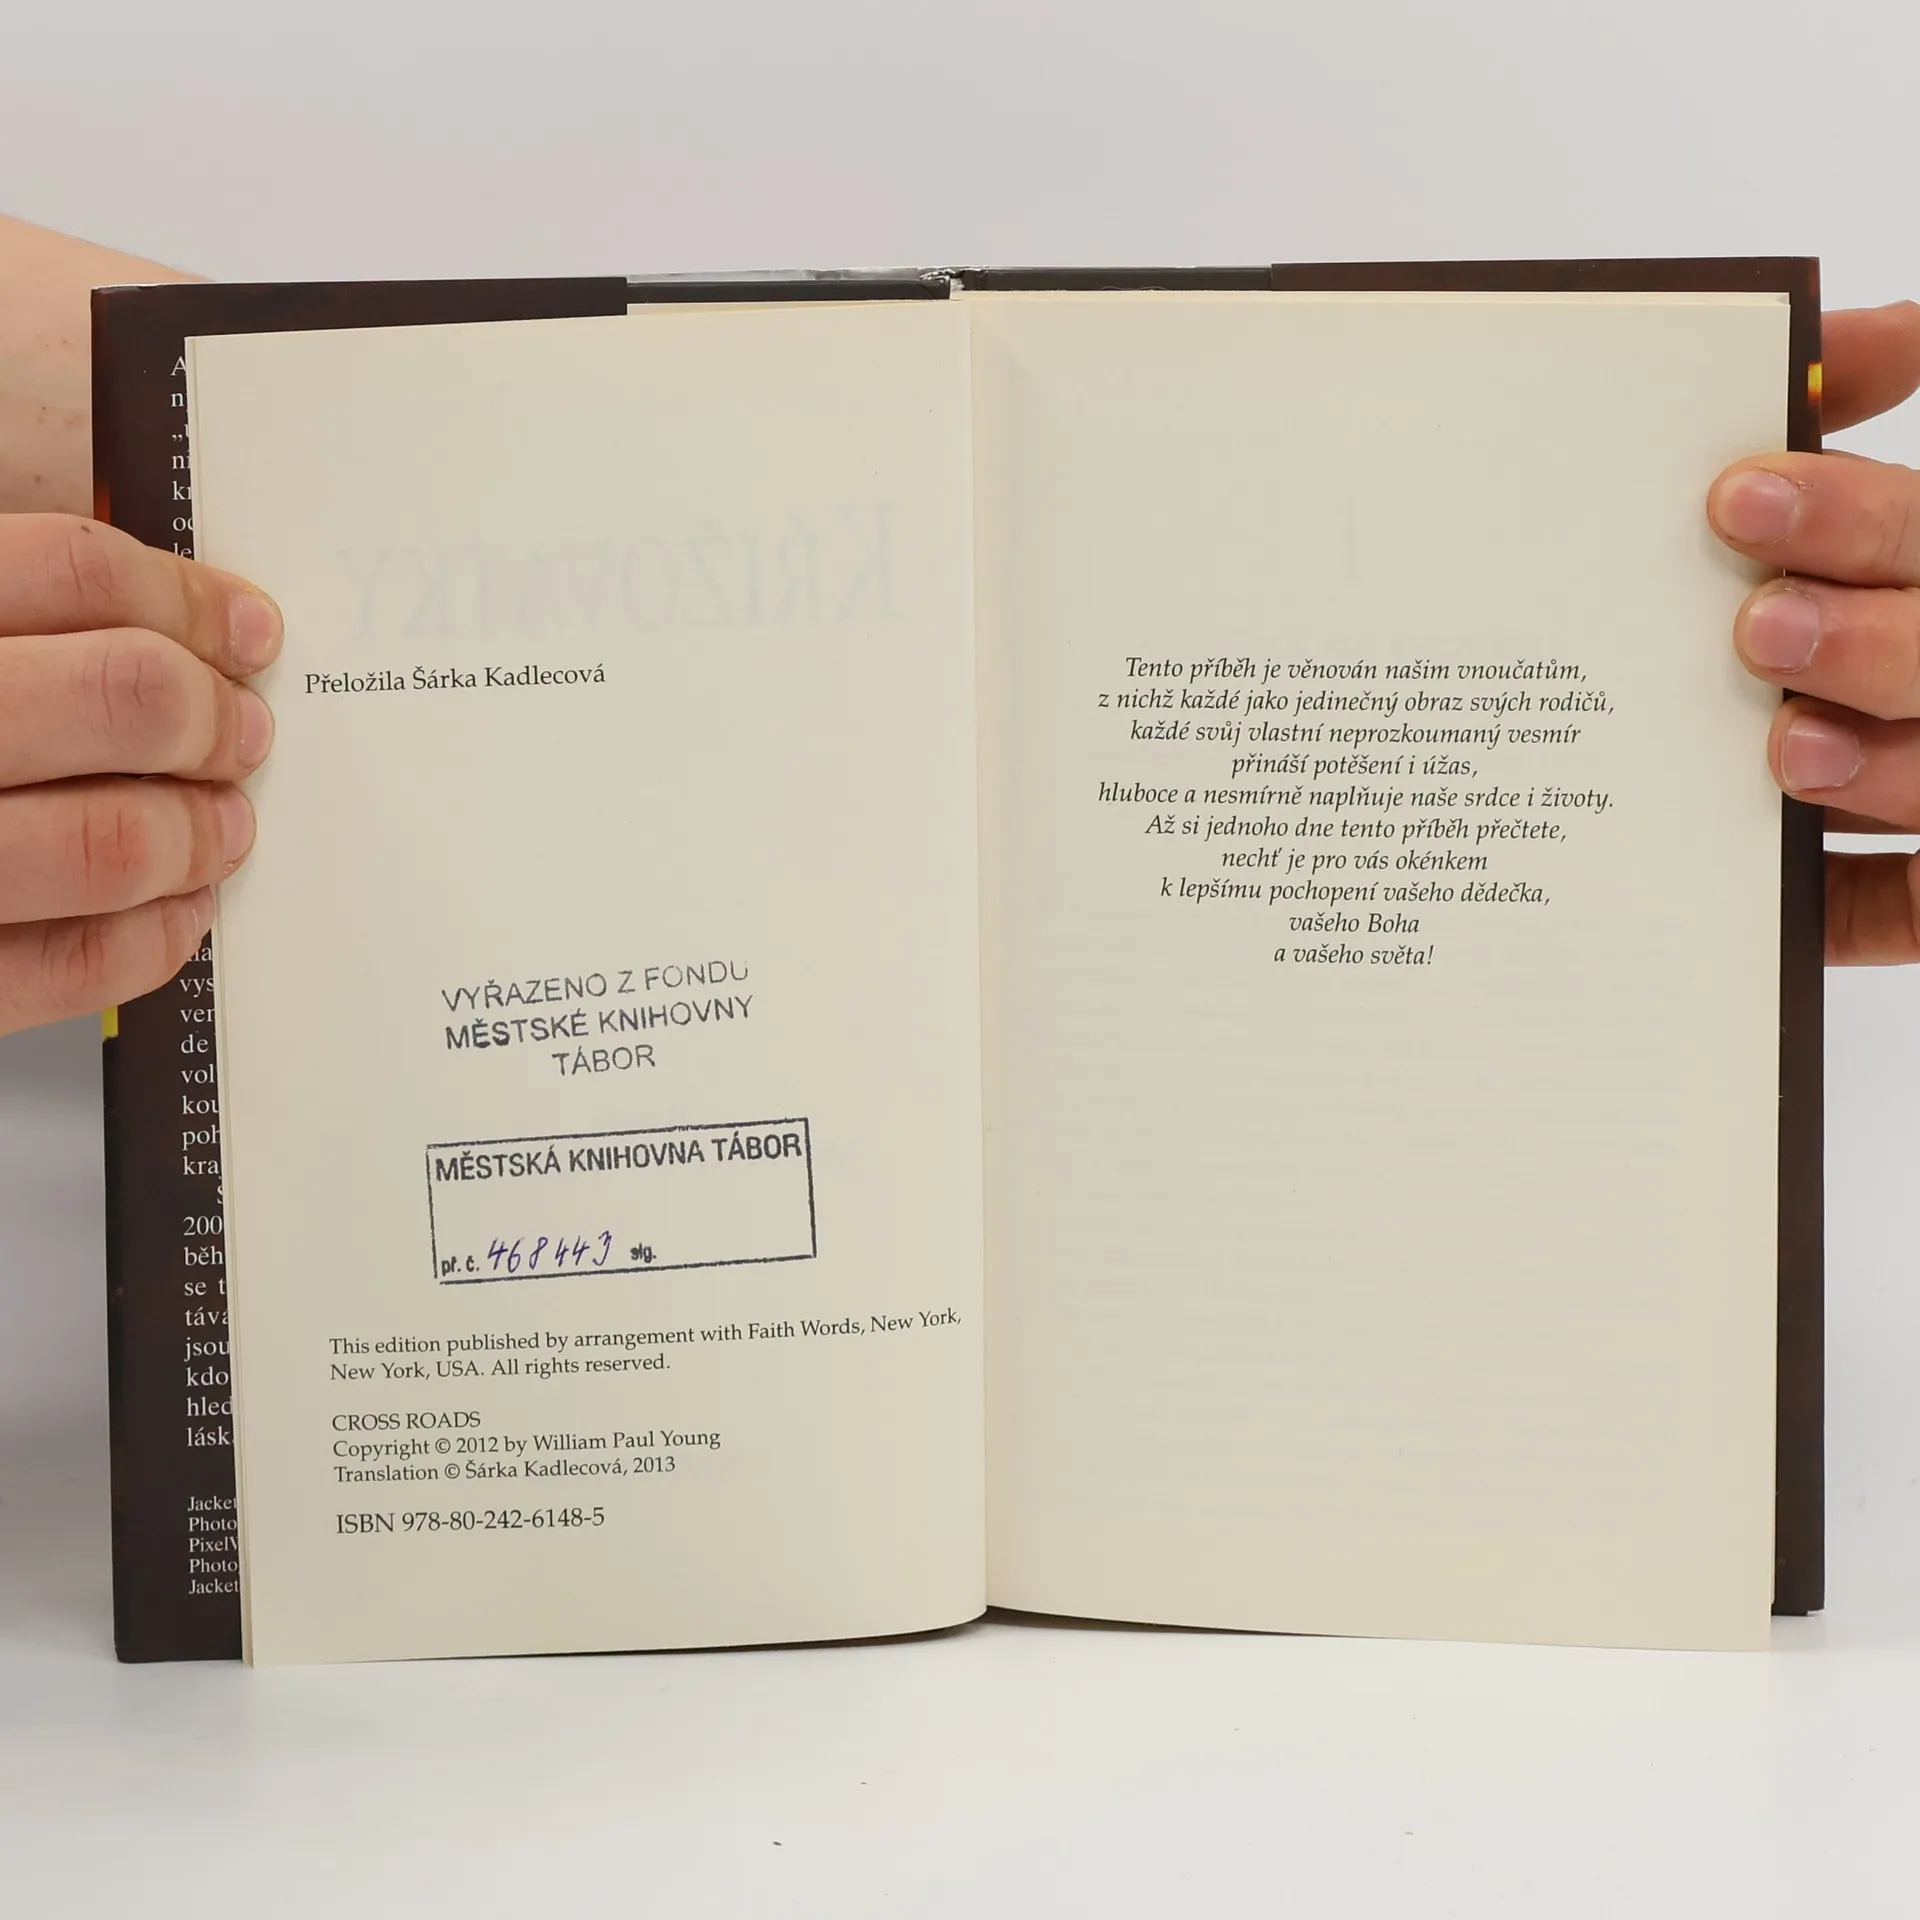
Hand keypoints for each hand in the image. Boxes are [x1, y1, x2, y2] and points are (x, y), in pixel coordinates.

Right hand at [0, 515, 278, 1034]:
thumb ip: (3, 620)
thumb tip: (156, 621)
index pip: (71, 570)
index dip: (187, 600)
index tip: (244, 628)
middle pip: (122, 696)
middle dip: (212, 716)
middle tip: (242, 731)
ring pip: (113, 838)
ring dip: (200, 832)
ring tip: (223, 823)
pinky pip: (70, 962)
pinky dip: (154, 936)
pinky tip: (174, 908)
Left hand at [1708, 301, 1919, 962]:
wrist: (1830, 745)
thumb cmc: (1780, 589)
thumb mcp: (1817, 513)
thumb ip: (1838, 405)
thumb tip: (1818, 341)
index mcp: (1916, 570)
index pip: (1918, 531)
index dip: (1849, 513)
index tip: (1735, 496)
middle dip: (1869, 636)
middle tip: (1757, 627)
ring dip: (1883, 764)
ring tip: (1785, 748)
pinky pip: (1903, 907)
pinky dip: (1876, 909)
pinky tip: (1786, 899)